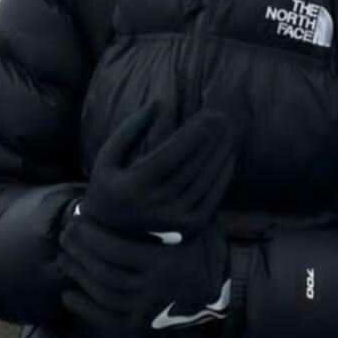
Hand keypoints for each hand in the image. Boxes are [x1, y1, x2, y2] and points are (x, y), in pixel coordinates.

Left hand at [57, 210, 229, 334]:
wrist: (226, 290)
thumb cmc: (207, 249)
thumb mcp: (195, 224)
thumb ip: (168, 211)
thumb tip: (137, 182)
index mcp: (164, 263)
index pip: (116, 249)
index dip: (92, 234)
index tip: (78, 218)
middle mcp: (154, 289)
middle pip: (105, 271)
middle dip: (80, 252)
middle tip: (66, 234)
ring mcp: (148, 309)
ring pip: (103, 294)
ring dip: (79, 275)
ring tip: (65, 257)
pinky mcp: (143, 324)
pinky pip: (107, 319)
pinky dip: (85, 308)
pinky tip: (69, 294)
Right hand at [79, 102, 238, 237]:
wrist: (113, 234)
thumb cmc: (111, 186)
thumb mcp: (108, 157)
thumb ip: (129, 129)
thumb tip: (158, 103)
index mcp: (131, 189)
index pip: (167, 158)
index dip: (189, 136)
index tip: (206, 115)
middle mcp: (154, 207)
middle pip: (190, 168)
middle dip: (210, 140)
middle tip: (223, 117)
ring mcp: (174, 221)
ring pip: (204, 182)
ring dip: (220, 154)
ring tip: (230, 131)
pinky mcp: (189, 228)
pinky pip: (212, 198)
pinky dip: (223, 175)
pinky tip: (228, 155)